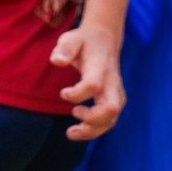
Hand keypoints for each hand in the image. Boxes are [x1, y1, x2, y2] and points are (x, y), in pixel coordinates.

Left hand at [52, 23, 125, 139]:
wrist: (104, 40)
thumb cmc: (84, 41)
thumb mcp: (72, 38)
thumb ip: (64, 49)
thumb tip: (56, 61)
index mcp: (100, 67)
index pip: (93, 86)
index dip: (76, 94)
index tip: (63, 93)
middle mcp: (111, 82)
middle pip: (111, 107)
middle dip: (92, 118)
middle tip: (73, 113)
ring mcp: (115, 93)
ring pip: (112, 118)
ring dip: (92, 130)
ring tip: (71, 132)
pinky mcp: (114, 100)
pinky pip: (109, 120)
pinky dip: (95, 130)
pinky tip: (78, 131)